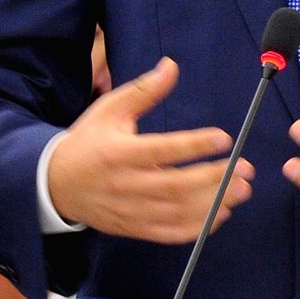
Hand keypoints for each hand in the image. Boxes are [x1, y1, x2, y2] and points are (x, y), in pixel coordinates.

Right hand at [45, 58, 247, 242]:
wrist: (54, 184)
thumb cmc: (88, 141)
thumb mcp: (109, 109)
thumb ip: (143, 90)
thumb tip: (172, 65)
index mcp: (119, 152)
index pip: (161, 150)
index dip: (194, 145)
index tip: (224, 138)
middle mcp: (125, 184)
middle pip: (175, 186)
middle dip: (215, 179)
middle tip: (246, 170)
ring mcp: (129, 210)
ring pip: (176, 212)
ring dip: (213, 204)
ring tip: (241, 191)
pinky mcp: (132, 228)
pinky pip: (168, 233)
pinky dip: (196, 228)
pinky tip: (220, 215)